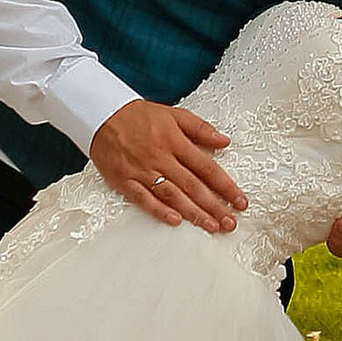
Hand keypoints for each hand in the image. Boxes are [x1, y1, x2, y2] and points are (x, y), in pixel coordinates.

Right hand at [90, 97, 246, 232]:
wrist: (101, 115)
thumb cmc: (139, 116)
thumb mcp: (174, 114)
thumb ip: (200, 128)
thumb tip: (225, 141)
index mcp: (175, 141)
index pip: (206, 167)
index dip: (225, 186)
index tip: (240, 201)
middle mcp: (160, 157)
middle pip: (192, 185)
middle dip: (214, 206)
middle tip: (230, 222)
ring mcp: (142, 170)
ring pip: (172, 195)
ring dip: (193, 213)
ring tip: (211, 226)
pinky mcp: (124, 180)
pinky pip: (144, 199)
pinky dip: (159, 210)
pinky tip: (176, 221)